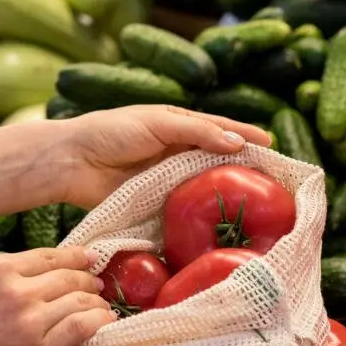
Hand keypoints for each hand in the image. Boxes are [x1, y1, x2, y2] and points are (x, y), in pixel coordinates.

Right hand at [0, 248, 112, 345]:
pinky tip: (104, 322)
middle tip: (98, 286)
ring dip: (97, 302)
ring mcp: (32, 320)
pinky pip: (82, 326)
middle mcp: (18, 289)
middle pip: (70, 276)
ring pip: (81, 300)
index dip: (77, 257)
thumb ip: (7, 278)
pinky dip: (99, 321)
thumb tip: (44, 275)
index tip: (89, 259)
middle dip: (89, 280)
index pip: (51, 256)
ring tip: (101, 307)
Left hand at [61, 106, 271, 208]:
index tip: (271, 146)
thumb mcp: (158, 123)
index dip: (246, 137)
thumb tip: (237, 143)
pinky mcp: (156, 202)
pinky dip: (202, 213)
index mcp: (178, 125)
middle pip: (217, 159)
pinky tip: (220, 222)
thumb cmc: (112, 132)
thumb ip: (197, 132)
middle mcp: (177, 151)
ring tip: (256, 203)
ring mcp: (168, 178)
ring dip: (226, 192)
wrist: (73, 161)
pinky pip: (185, 207)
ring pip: (204, 184)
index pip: (220, 129)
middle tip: (272, 180)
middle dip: (243, 168)